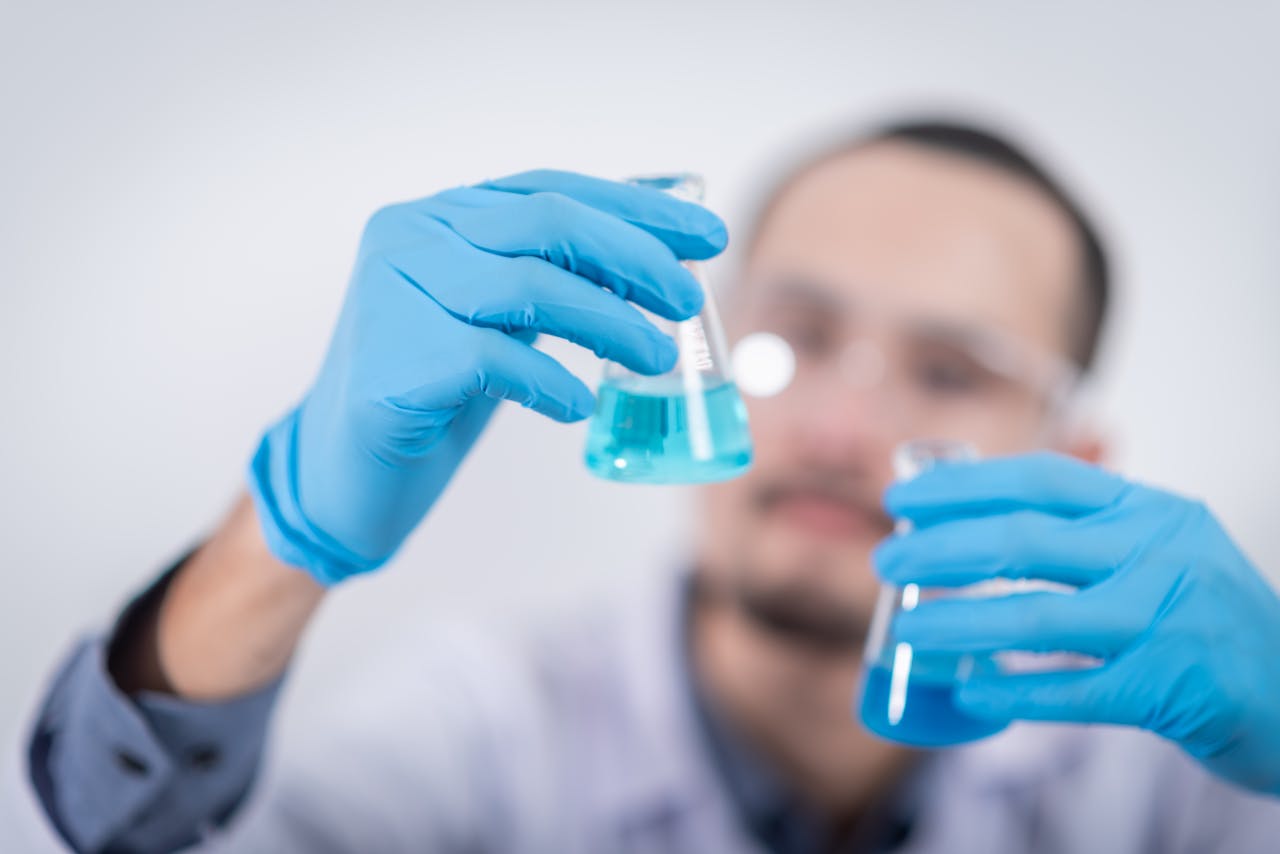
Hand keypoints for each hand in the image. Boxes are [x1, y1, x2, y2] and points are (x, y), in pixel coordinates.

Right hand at [248, 170, 726, 583]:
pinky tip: (576, 407)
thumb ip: (552, 276)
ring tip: (656, 359)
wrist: (346, 471)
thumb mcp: (498, 317)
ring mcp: (391, 294)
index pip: (549, 191)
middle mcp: (409, 237)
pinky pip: (493, 360)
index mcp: (438, 216)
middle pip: (545, 225)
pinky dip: (549, 383)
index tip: (705, 234)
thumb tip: (656, 255)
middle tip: (688, 299)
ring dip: (609, 323)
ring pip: (527, 286)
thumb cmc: (435, 389)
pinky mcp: (391, 362)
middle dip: (634, 258)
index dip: (634, 208)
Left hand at [873, 452, 1279, 795]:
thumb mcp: (1161, 547)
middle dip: (940, 550)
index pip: (1040, 480)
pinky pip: (1071, 691)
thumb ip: (1087, 530)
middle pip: (1023, 542)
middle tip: (886, 562)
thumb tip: (972, 522)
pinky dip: (1013, 693)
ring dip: (957, 625)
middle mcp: (1159, 553)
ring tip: (904, 633)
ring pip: (1035, 617)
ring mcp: (1166, 620)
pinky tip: (968, 692)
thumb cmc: (1207, 615)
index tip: (903, 501)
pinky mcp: (1168, 688)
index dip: (962, 487)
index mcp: (1149, 509)